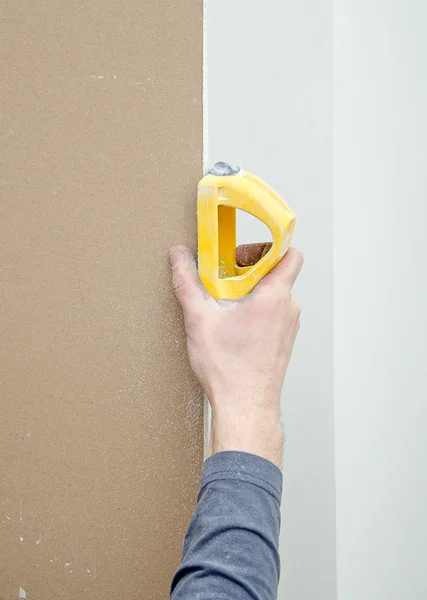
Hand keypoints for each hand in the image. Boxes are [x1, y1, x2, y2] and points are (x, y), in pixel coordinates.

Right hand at [169, 243, 302, 468]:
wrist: (246, 408)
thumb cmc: (230, 369)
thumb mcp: (200, 320)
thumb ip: (188, 283)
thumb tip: (179, 256)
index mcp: (275, 297)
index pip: (290, 254)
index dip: (268, 246)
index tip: (243, 253)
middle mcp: (288, 309)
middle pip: (277, 272)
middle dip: (249, 270)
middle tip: (224, 281)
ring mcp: (289, 327)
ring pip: (275, 294)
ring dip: (251, 292)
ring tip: (225, 306)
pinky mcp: (283, 341)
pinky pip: (274, 313)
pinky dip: (256, 310)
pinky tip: (233, 326)